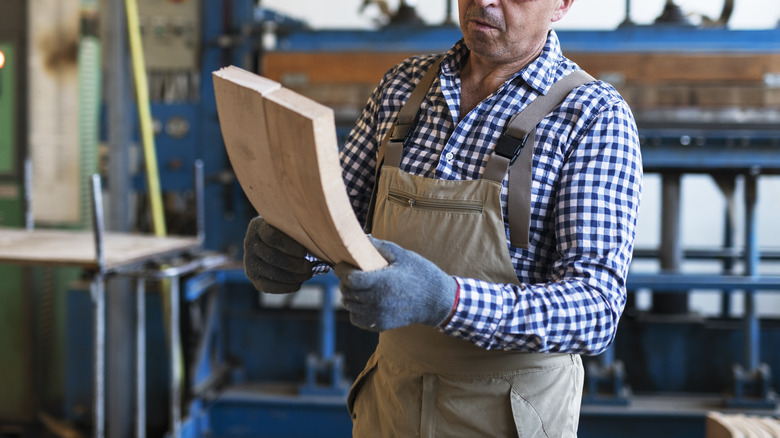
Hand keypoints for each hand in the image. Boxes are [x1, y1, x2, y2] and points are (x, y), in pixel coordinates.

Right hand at [243, 216, 312, 292]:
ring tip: (307, 275)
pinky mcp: (253, 277)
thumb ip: (298, 229)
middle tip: (309, 268)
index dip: (289, 246)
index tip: (304, 252)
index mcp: (258, 226)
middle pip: (272, 257)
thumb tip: (321, 238)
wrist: (273, 244)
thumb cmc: (288, 233)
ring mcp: (249, 261)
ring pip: (271, 272)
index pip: (272, 237)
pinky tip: (297, 285)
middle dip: (294, 265)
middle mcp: (250, 243)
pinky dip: (285, 287)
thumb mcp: (289, 226)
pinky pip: (268, 286)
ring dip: (292, 276)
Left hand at [334, 237, 456, 331]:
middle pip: (346, 292)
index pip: (349, 279)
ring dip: (350, 295)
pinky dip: (356, 310)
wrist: (437, 301)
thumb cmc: (421, 274)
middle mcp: (377, 301)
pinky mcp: (380, 325)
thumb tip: (362, 237)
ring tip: (359, 287)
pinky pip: (357, 319)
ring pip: (349, 306)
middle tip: (352, 273)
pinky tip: (365, 301)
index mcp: (381, 282)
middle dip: (345, 281)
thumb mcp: (403, 256)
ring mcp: (378, 315)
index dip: (342, 270)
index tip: (343, 264)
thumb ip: (380, 247)